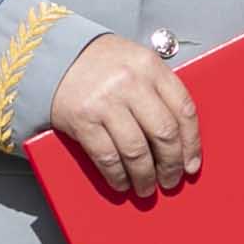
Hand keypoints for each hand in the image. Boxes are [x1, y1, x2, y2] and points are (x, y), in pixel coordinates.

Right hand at [51, 36, 205, 197]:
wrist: (51, 55)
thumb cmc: (99, 62)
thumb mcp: (135, 63)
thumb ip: (157, 89)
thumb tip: (178, 137)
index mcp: (150, 66)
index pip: (184, 109)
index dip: (192, 143)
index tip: (192, 163)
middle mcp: (130, 83)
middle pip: (164, 134)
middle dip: (171, 164)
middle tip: (171, 180)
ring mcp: (105, 102)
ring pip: (137, 151)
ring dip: (145, 176)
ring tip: (146, 187)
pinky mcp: (82, 120)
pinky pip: (107, 157)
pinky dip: (118, 176)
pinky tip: (122, 183)